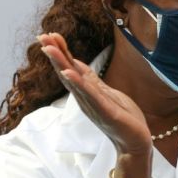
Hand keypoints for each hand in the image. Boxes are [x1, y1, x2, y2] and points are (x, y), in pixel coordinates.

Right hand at [40, 32, 151, 157]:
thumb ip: (91, 80)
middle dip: (55, 53)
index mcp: (87, 92)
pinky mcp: (105, 112)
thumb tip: (77, 64)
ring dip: (61, 64)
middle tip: (42, 36)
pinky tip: (68, 73)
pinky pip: (90, 96)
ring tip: (50, 49)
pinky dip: (79, 84)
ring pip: (74, 81)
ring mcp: (93, 105)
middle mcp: (85, 98)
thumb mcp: (107, 93)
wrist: (135, 142)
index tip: (48, 34)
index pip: (71, 67)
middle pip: (67, 71)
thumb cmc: (123, 118)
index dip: (61, 51)